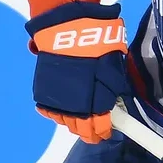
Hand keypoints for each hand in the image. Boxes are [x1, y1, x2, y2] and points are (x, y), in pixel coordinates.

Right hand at [25, 1, 129, 142]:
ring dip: (72, 124)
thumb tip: (118, 100)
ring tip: (78, 123)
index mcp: (97, 101)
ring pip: (65, 122)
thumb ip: (115, 87)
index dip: (103, 132)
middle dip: (88, 132)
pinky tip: (62, 113)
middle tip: (92, 132)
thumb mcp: (114, 66)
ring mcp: (58, 99)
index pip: (100, 126)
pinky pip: (49, 110)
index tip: (105, 133)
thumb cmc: (96, 44)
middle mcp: (76, 105)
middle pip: (81, 128)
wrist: (67, 29)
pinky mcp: (44, 91)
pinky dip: (56, 114)